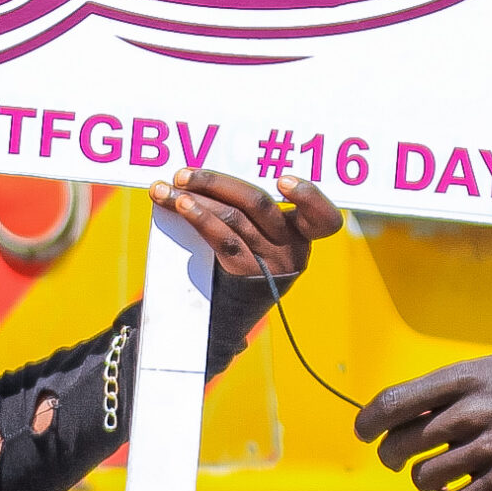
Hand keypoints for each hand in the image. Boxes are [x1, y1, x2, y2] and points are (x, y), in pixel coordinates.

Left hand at [148, 169, 341, 280]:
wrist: (232, 316)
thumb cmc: (247, 261)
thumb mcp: (265, 239)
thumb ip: (252, 212)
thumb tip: (206, 176)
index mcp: (303, 233)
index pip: (323, 217)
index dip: (308, 196)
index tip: (283, 181)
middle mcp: (291, 248)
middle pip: (258, 203)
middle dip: (216, 182)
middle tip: (185, 174)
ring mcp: (268, 263)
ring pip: (233, 217)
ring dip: (195, 198)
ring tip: (168, 188)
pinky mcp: (244, 274)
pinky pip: (221, 239)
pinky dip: (199, 217)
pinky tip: (180, 205)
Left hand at [355, 354, 491, 490]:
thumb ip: (453, 390)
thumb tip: (410, 411)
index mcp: (464, 379)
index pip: (394, 402)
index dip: (369, 421)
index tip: (364, 432)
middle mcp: (471, 412)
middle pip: (401, 444)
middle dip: (392, 456)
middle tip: (399, 460)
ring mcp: (488, 449)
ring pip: (424, 477)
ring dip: (424, 480)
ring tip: (438, 477)